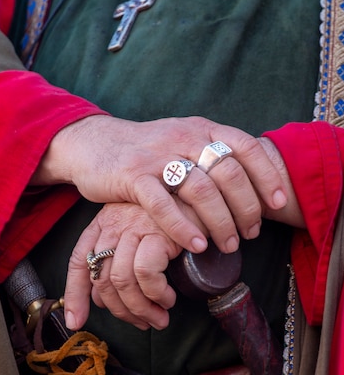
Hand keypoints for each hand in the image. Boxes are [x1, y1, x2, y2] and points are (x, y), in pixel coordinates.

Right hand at [32, 114, 287, 253]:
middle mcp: (183, 137)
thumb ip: (212, 154)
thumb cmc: (148, 150)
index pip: (245, 146)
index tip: (276, 203)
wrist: (96, 143)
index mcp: (200, 128)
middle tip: (250, 234)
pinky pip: (163, 204)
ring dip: (221, 222)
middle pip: (229, 173)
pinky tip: (197, 246)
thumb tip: (253, 181)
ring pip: (201, 189)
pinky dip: (184, 227)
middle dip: (246, 208)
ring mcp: (157, 156)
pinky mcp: (132, 176)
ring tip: (228, 245)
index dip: (266, 175)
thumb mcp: (183, 140)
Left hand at [64, 201, 200, 330]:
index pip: (78, 261)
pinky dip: (157, 294)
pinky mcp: (156, 230)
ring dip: (141, 308)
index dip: (74, 295)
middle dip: (120, 310)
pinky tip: (169, 298)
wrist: (206, 196)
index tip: (76, 321)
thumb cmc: (176, 219)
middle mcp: (114, 222)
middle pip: (101, 278)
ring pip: (122, 280)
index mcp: (104, 222)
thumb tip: (102, 301)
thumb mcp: (142, 236)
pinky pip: (146, 273)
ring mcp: (134, 225)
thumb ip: (121, 260)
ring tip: (159, 316)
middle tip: (143, 323)